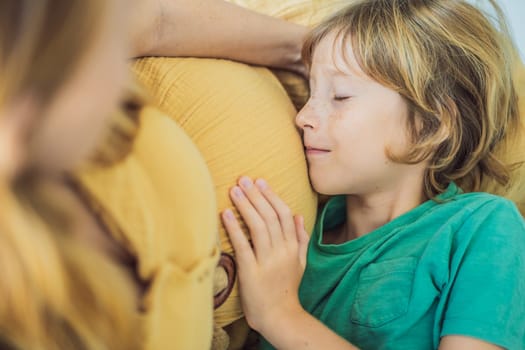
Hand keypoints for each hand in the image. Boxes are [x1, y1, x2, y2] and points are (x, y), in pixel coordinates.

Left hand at [221, 176, 309, 331]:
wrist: (280, 316)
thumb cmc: (287, 288)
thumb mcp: (300, 262)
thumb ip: (300, 238)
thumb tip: (299, 215)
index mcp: (292, 247)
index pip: (283, 214)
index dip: (271, 196)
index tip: (260, 182)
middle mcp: (282, 251)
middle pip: (270, 217)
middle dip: (256, 195)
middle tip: (243, 179)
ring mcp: (267, 261)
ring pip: (258, 227)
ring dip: (245, 206)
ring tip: (234, 190)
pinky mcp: (251, 272)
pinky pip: (243, 246)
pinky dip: (234, 228)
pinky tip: (226, 213)